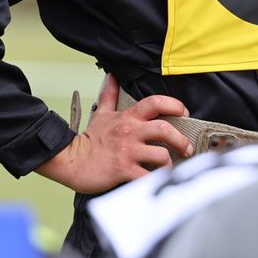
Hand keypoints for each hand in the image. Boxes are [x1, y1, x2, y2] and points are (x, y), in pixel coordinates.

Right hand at [36, 73, 191, 192]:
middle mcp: (130, 132)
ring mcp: (127, 152)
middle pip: (164, 129)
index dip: (174, 105)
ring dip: (169, 163)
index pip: (155, 102)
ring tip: (168, 167)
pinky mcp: (124, 170)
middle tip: (186, 148)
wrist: (71, 160)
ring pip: (161, 155)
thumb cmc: (90, 140)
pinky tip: (156, 180)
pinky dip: (155, 181)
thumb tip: (112, 77)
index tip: (184, 112)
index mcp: (127, 118)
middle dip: (181, 139)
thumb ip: (109, 95)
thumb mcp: (101, 114)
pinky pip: (147, 177)